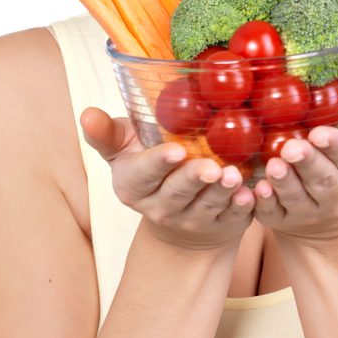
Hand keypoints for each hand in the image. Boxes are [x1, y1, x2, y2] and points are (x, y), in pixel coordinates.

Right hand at [80, 108, 254, 250]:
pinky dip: (242, 206)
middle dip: (193, 178)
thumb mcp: (125, 148)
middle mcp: (161, 206)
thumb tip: (86, 113)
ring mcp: (192, 219)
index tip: (175, 149)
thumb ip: (106, 133)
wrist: (179, 212)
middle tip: (211, 166)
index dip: (159, 162)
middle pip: (177, 192)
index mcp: (134, 185)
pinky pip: (232, 217)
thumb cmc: (150, 167)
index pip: (144, 174)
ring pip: (207, 205)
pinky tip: (251, 193)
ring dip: (222, 191)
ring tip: (234, 176)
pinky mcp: (221, 225)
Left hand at [251, 115, 337, 241]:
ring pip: (297, 197)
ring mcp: (308, 212)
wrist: (330, 213)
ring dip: (284, 181)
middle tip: (292, 146)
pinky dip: (263, 202)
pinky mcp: (281, 219)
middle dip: (308, 163)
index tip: (320, 133)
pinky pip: (272, 213)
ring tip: (274, 164)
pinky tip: (256, 188)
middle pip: (324, 181)